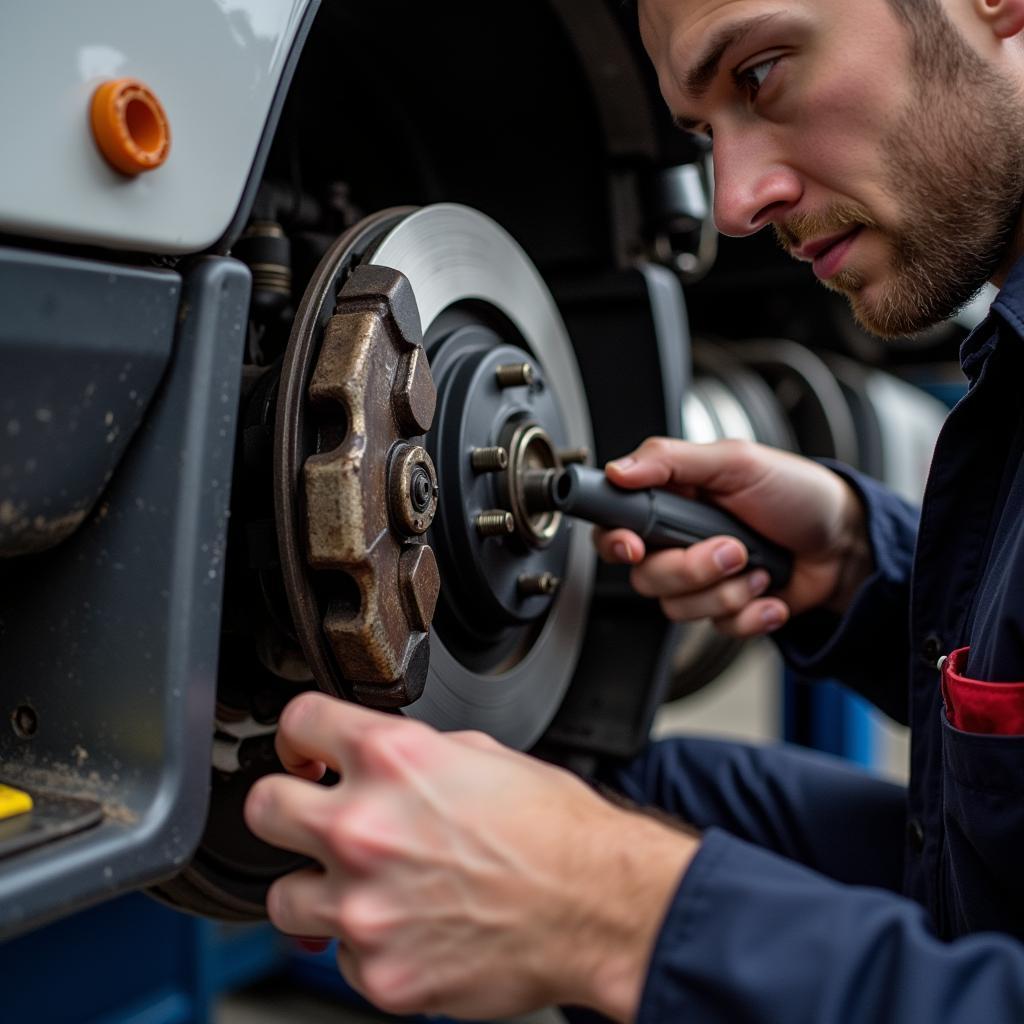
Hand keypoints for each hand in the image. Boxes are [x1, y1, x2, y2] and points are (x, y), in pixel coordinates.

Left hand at [244, 693, 696, 1020]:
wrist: (596, 904)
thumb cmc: (552, 829)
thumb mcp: (481, 754)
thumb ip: (408, 754)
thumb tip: (371, 762)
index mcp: (393, 759)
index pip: (299, 721)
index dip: (299, 734)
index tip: (304, 751)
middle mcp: (365, 828)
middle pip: (262, 808)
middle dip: (285, 807)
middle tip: (312, 817)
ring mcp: (364, 906)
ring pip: (283, 896)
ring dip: (317, 888)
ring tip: (366, 886)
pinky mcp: (378, 973)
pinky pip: (339, 954)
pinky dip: (366, 942)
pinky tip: (411, 926)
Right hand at [593, 438, 872, 636]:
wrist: (846, 543)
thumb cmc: (795, 493)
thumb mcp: (736, 461)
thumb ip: (671, 460)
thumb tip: (619, 471)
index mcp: (671, 502)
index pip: (615, 527)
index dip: (617, 543)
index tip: (635, 547)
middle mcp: (677, 544)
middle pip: (646, 577)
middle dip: (693, 568)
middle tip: (733, 547)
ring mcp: (700, 581)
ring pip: (679, 607)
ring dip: (729, 590)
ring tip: (759, 564)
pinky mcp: (725, 611)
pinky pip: (718, 627)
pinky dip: (752, 612)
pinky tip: (771, 589)